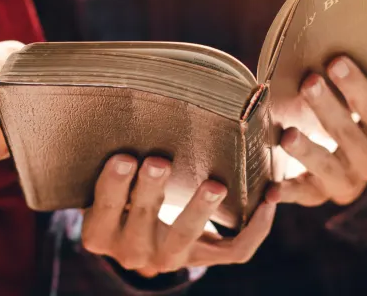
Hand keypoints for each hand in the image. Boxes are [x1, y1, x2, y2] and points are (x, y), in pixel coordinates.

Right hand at [81, 155, 278, 277]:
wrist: (136, 239)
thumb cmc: (118, 196)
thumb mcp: (102, 187)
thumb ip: (107, 161)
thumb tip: (118, 108)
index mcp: (100, 233)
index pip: (104, 209)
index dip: (112, 185)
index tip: (123, 156)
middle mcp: (131, 251)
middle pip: (143, 221)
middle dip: (150, 191)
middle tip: (159, 162)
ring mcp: (169, 258)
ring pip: (186, 237)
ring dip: (199, 211)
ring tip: (214, 185)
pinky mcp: (201, 259)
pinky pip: (233, 251)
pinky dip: (254, 230)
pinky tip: (266, 202)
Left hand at [278, 56, 366, 205]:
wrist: (344, 155)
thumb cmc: (345, 111)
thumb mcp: (352, 97)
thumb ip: (344, 78)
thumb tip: (323, 30)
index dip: (358, 88)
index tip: (336, 61)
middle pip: (352, 139)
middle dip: (329, 110)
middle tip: (308, 82)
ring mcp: (347, 183)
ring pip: (330, 170)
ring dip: (309, 152)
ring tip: (288, 135)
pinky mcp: (319, 196)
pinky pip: (304, 196)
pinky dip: (288, 193)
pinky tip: (272, 189)